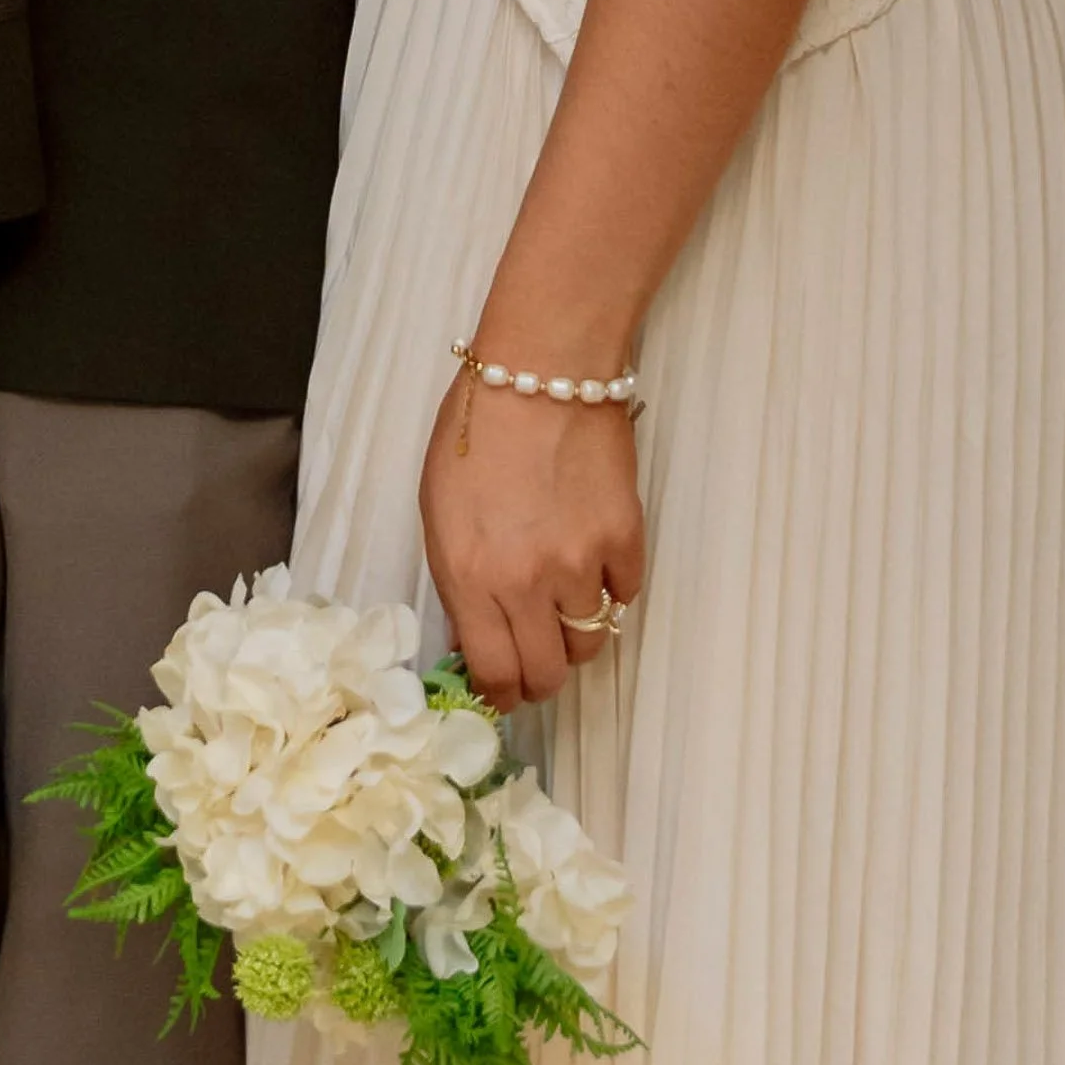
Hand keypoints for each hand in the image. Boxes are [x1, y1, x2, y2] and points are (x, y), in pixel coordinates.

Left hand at [419, 373, 644, 713]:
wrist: (540, 372)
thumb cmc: (474, 431)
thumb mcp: (439, 510)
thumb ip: (455, 581)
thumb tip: (471, 638)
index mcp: (468, 574)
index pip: (493, 672)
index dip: (499, 693)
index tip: (502, 690)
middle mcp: (525, 582)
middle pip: (546, 673)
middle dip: (538, 678)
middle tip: (533, 660)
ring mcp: (581, 563)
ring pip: (589, 642)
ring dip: (574, 634)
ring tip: (561, 603)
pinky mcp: (625, 540)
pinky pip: (624, 596)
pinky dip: (609, 589)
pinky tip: (592, 558)